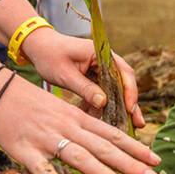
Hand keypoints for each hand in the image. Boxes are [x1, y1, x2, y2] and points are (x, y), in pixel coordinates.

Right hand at [0, 74, 159, 173]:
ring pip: (78, 158)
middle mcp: (66, 127)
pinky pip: (42, 169)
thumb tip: (102, 144)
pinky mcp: (24, 150)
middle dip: (131, 165)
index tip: (156, 160)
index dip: (135, 148)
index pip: (112, 134)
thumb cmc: (28, 102)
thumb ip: (80, 127)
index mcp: (76, 118)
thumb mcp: (60, 109)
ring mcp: (46, 138)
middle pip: (103, 147)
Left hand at [24, 30, 144, 127]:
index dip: (130, 92)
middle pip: (122, 84)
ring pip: (112, 91)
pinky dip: (96, 105)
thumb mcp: (65, 75)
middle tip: (138, 124)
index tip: (130, 109)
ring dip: (112, 108)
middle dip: (128, 105)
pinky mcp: (93, 77)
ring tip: (114, 126)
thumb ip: (85, 89)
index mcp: (100, 54)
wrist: (37, 47)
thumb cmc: (49, 56)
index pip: (123, 72)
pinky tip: (91, 116)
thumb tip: (104, 103)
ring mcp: (99, 69)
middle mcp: (104, 60)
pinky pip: (100, 93)